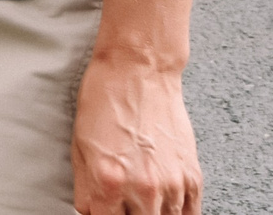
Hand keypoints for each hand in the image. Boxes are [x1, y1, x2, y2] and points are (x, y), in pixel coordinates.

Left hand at [72, 55, 200, 213]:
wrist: (138, 72)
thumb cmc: (105, 102)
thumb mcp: (79, 146)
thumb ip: (85, 188)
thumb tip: (89, 212)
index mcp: (109, 181)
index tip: (105, 211)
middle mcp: (143, 188)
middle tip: (123, 204)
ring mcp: (172, 184)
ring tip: (142, 201)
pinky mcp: (193, 177)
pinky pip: (190, 213)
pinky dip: (177, 213)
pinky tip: (164, 205)